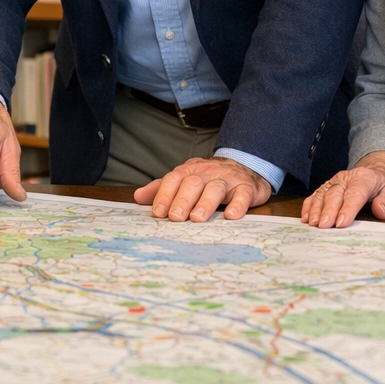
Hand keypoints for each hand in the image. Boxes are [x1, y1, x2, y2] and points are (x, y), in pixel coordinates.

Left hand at [134, 157, 269, 221]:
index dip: (165, 195)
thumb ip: (163, 188)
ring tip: (198, 218)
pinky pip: (243, 194)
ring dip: (205, 203)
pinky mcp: (247, 188)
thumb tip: (138, 197)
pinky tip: (231, 216)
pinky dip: (237, 205)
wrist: (245, 165)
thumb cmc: (209, 178)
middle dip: (182, 200)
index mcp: (189, 171)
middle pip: (192, 183)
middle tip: (175, 218)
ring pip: (215, 188)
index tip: (158, 213)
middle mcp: (207, 173)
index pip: (173, 180)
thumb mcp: (185, 179)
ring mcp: (227, 179)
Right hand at [301, 151, 384, 227]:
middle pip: (335, 194)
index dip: (348, 208)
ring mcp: (334, 182)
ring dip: (316, 209)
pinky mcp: (326, 186)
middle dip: (328, 211)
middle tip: (324, 226)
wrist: (373, 171)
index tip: (342, 223)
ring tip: (313, 223)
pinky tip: (306, 217)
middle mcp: (346, 178)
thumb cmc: (381, 185)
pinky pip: (315, 194)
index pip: (355, 193)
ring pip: (322, 194)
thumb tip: (379, 211)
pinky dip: (309, 205)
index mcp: (364, 179)